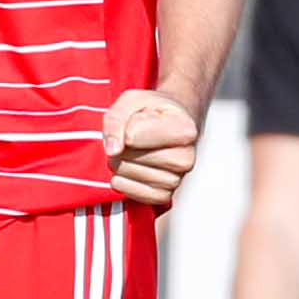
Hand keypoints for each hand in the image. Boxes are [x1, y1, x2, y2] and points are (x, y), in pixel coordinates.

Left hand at [100, 90, 200, 207]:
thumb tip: (113, 150)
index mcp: (184, 130)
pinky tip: (134, 167)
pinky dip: (124, 181)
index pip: (132, 136)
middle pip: (126, 156)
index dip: (124, 126)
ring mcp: (177, 180)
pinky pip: (131, 193)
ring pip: (125, 174)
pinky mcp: (165, 197)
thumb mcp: (131, 101)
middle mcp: (186, 158)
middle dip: (121, 145)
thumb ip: (116, 120)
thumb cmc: (153, 111)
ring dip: (121, 162)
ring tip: (137, 150)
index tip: (139, 119)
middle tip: (137, 136)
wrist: (172, 124)